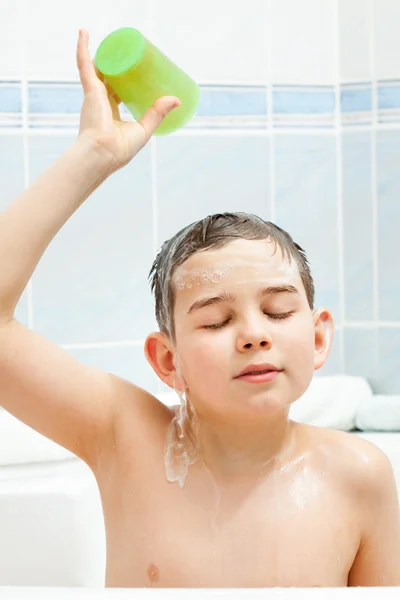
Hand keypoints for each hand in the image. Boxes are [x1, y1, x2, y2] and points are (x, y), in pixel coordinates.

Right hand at [76, 29, 179, 171]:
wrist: (103, 152)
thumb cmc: (120, 148)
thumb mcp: (143, 129)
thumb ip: (157, 114)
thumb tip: (176, 100)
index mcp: (109, 113)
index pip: (115, 92)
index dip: (124, 81)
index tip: (134, 73)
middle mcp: (99, 102)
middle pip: (106, 78)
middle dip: (115, 65)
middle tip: (128, 54)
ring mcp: (93, 95)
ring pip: (95, 68)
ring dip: (100, 54)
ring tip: (111, 41)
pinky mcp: (90, 90)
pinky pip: (84, 64)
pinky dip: (82, 48)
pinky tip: (84, 32)